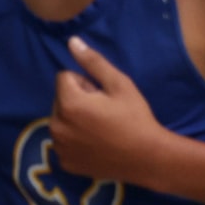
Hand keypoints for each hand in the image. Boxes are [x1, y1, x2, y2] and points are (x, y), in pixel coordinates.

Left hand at [47, 37, 171, 183]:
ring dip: (74, 119)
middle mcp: (57, 126)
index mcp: (68, 104)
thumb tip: (72, 42)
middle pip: (60, 99)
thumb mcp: (119, 84)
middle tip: (103, 112)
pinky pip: (64, 141)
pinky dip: (75, 140)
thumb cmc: (135, 118)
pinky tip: (96, 144)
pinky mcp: (65, 162)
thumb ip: (93, 62)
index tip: (102, 95)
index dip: (85, 83)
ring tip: (100, 128)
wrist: (148, 157)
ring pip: (61, 120)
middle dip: (77, 100)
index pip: (64, 77)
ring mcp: (60, 147)